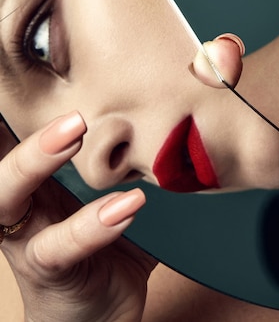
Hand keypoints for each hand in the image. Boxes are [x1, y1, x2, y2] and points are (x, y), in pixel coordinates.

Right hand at [0, 35, 244, 321]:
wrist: (101, 317)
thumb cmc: (109, 246)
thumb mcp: (114, 193)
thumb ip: (128, 158)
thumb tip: (178, 105)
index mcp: (35, 180)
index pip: (14, 133)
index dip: (13, 104)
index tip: (28, 66)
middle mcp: (20, 203)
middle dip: (24, 123)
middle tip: (63, 91)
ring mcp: (25, 238)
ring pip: (5, 196)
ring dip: (37, 160)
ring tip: (76, 132)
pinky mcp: (46, 271)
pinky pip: (59, 246)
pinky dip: (93, 223)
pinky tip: (128, 205)